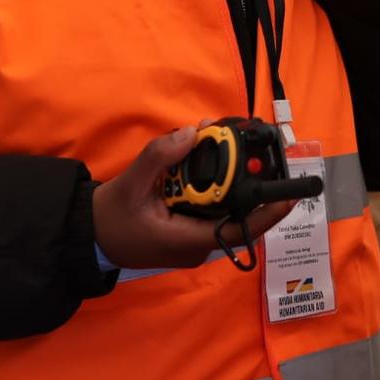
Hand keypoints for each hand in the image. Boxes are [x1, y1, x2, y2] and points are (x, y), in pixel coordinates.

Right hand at [92, 127, 296, 270]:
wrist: (90, 236)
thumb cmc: (110, 216)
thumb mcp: (130, 184)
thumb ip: (160, 156)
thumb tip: (193, 133)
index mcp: (186, 241)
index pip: (239, 230)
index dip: (268, 214)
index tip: (289, 196)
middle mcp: (197, 246)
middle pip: (238, 218)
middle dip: (250, 187)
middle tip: (259, 155)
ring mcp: (194, 243)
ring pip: (225, 213)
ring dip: (231, 185)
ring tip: (233, 150)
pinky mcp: (189, 234)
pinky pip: (212, 211)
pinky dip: (216, 189)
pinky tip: (211, 162)